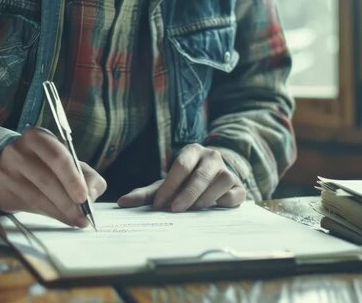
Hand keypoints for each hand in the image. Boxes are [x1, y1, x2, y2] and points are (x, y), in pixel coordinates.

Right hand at [0, 127, 106, 226]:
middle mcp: (17, 151)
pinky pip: (28, 206)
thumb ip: (87, 175)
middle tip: (82, 217)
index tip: (84, 197)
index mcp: (37, 137)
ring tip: (76, 220)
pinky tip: (60, 218)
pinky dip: (48, 215)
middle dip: (68, 202)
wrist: (12, 167)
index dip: (72, 178)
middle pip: (46, 180)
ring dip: (60, 212)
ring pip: (37, 197)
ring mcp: (5, 171)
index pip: (57, 157)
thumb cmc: (46, 163)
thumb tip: (92, 194)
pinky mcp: (1, 191)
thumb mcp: (69, 162)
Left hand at [117, 144, 246, 210]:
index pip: (180, 166)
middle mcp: (212, 157)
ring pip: (220, 183)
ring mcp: (228, 170)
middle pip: (200, 175)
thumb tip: (122, 202)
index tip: (158, 205)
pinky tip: (214, 209)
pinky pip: (234, 195)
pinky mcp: (239, 187)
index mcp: (192, 151)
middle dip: (187, 194)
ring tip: (192, 211)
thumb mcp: (166, 184)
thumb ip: (145, 194)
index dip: (169, 186)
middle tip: (174, 210)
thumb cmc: (185, 182)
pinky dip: (225, 202)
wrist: (215, 179)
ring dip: (204, 199)